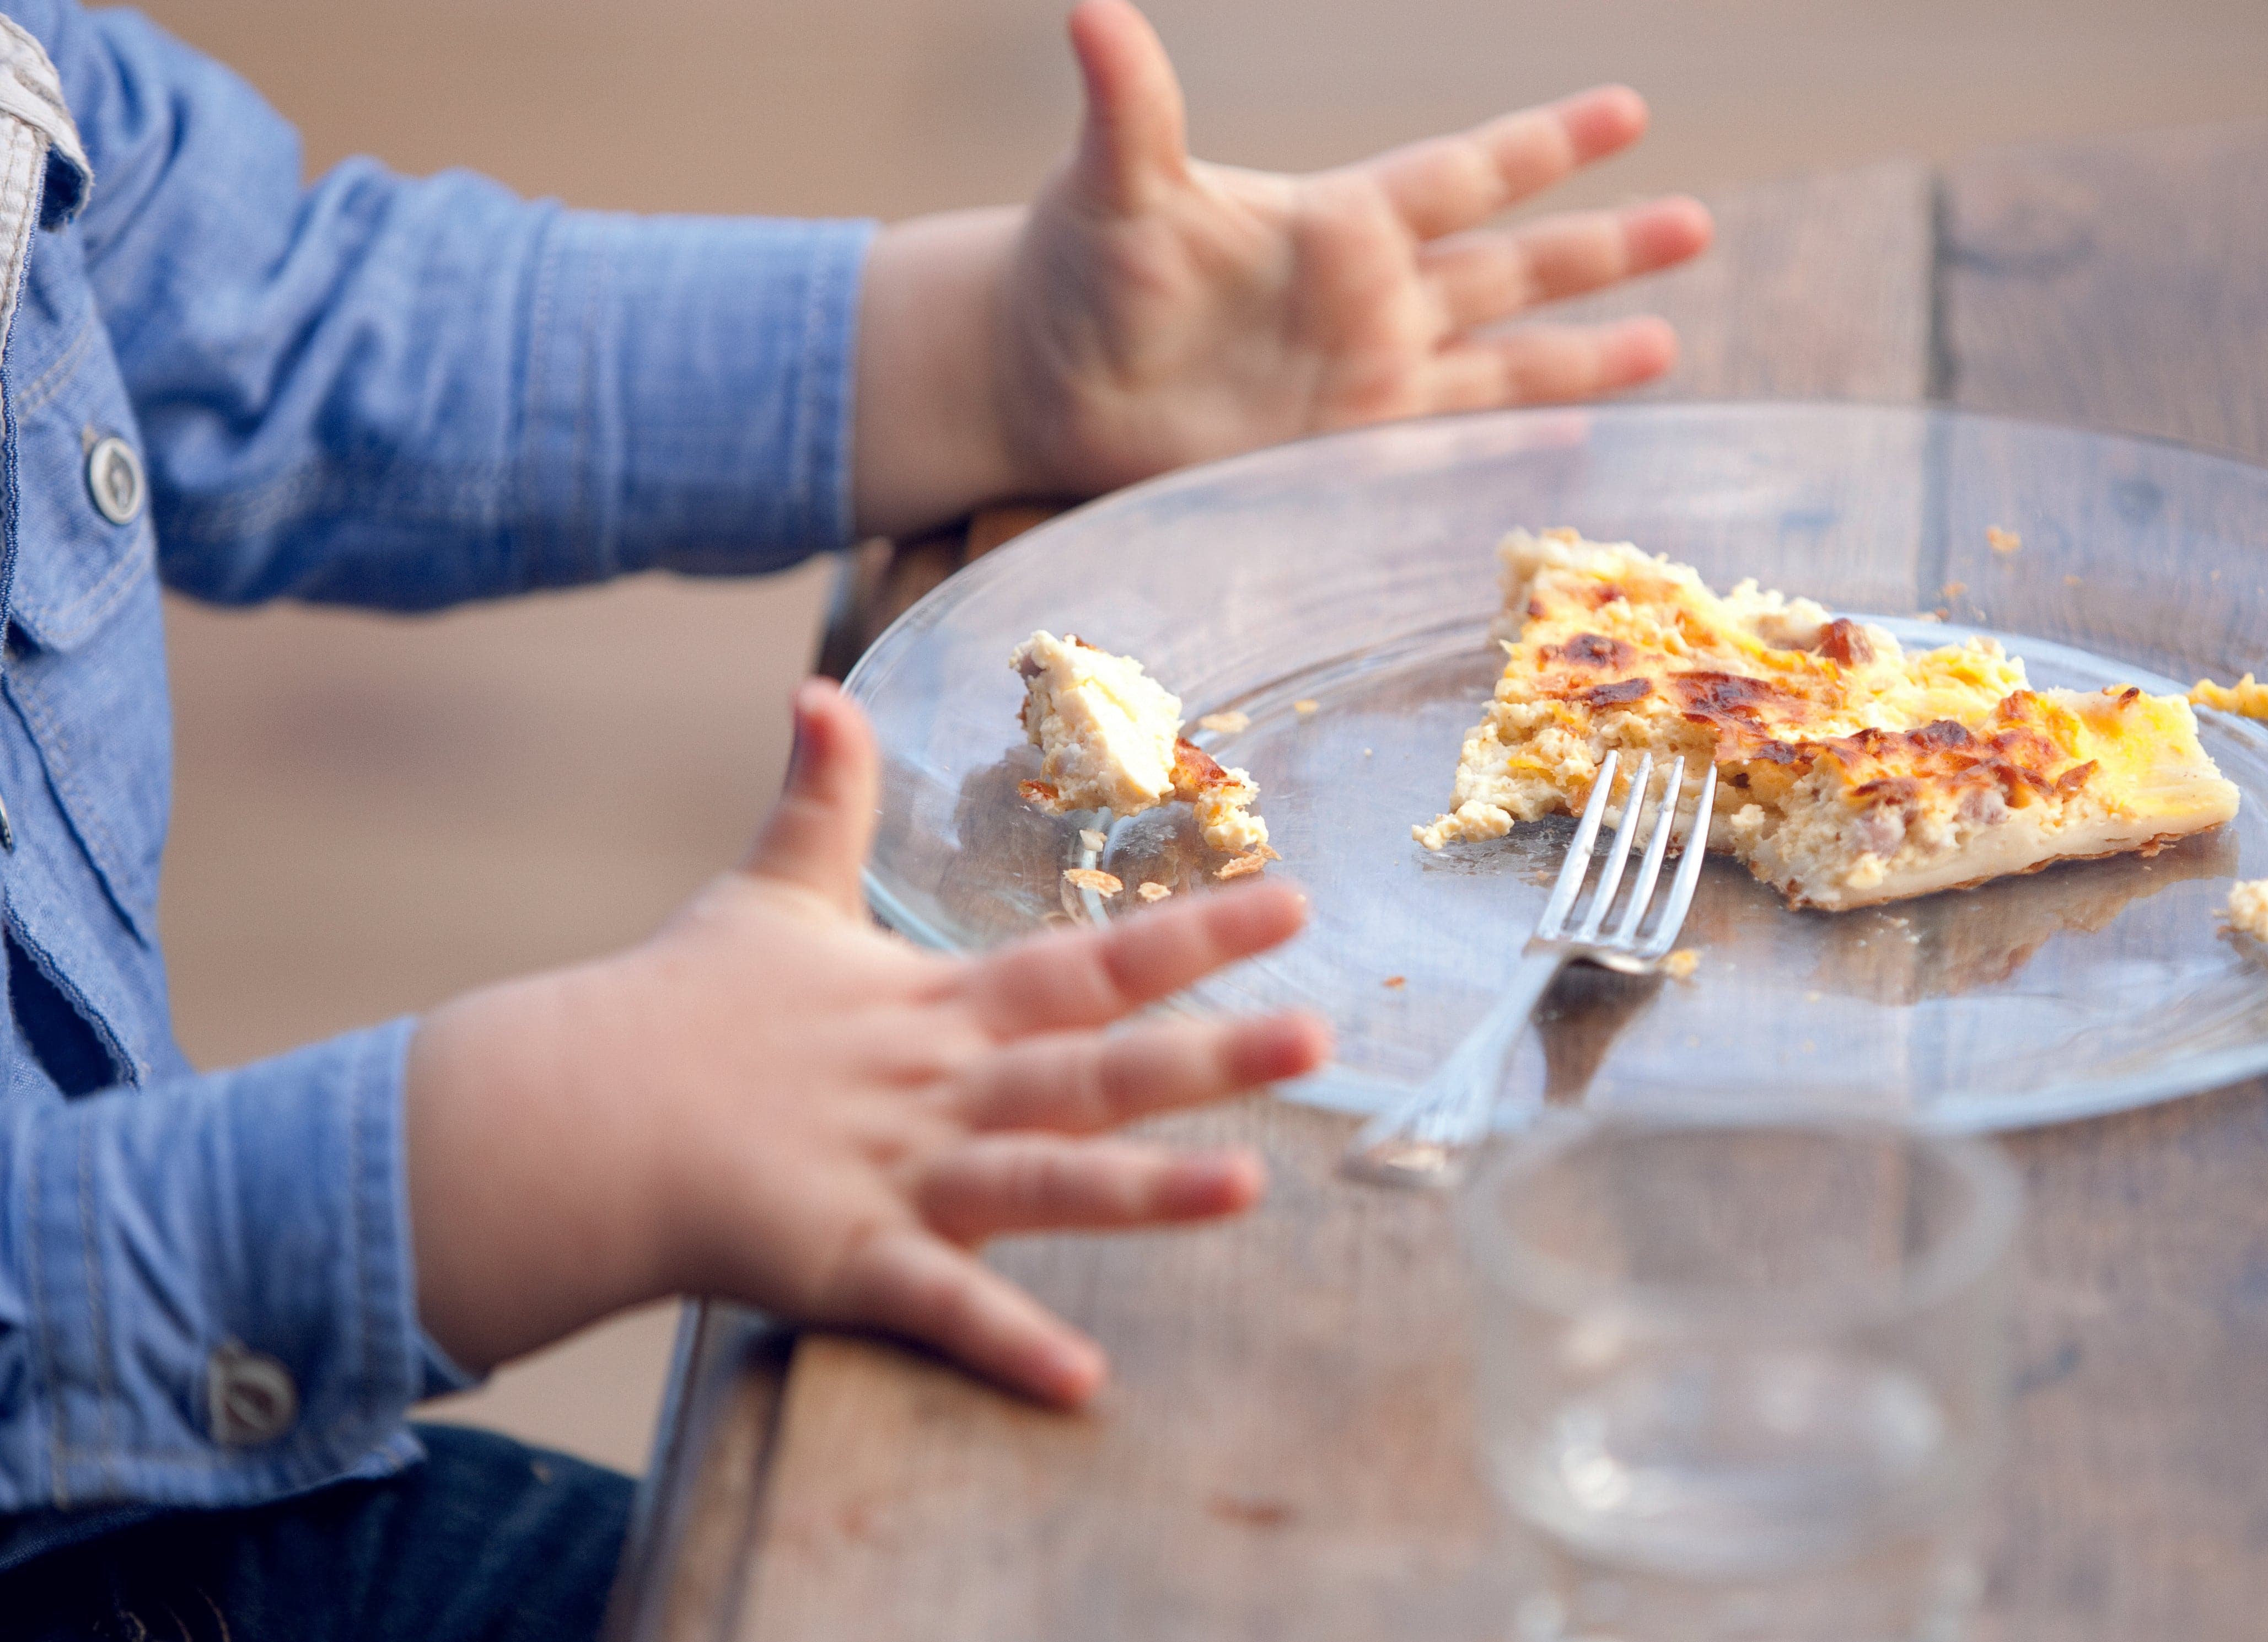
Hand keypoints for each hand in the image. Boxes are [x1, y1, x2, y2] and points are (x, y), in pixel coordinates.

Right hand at [404, 681, 1329, 1404]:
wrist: (573, 1115)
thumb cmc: (681, 1011)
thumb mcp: (769, 894)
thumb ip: (820, 801)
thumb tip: (819, 690)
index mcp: (941, 1010)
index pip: (1091, 962)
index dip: (1194, 933)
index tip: (1296, 903)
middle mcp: (941, 1087)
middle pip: (1095, 1065)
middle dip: (1211, 1053)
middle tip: (1324, 1035)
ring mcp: (896, 1173)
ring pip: (1042, 1178)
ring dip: (1144, 1189)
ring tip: (1249, 1193)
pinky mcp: (843, 1259)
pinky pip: (937, 1306)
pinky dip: (1006, 1342)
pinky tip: (1082, 1382)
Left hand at [851, 0, 1713, 531]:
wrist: (1045, 379)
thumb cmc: (1076, 269)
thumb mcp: (1111, 185)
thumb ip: (1129, 107)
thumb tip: (1095, 12)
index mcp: (1338, 224)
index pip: (1465, 174)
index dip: (1546, 144)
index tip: (1627, 110)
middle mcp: (1371, 297)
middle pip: (1512, 264)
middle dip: (1604, 246)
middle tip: (1696, 221)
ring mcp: (1366, 377)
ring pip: (1502, 356)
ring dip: (1584, 351)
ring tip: (1670, 344)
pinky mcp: (1343, 451)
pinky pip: (1451, 442)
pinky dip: (1513, 441)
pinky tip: (1579, 442)